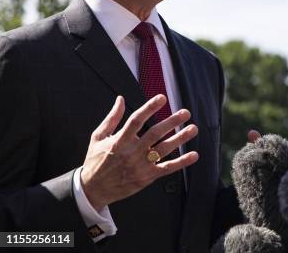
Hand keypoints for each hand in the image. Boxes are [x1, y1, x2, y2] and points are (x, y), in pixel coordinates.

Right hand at [80, 94, 198, 210]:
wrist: (93, 190)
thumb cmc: (96, 161)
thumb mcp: (98, 137)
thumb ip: (112, 118)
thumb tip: (120, 99)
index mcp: (119, 140)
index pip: (136, 120)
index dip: (149, 108)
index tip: (162, 98)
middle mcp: (131, 152)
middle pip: (155, 134)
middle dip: (171, 122)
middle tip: (186, 112)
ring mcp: (140, 165)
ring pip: (164, 150)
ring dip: (180, 139)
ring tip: (193, 129)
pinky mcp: (147, 177)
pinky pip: (167, 168)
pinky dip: (181, 162)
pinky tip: (194, 155)